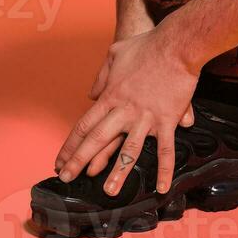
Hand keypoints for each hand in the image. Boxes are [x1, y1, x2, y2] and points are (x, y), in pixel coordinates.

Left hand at [56, 27, 198, 195]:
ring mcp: (145, 117)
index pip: (85, 125)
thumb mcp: (115, 53)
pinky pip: (165, 149)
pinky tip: (161, 187)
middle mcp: (124, 111)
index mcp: (111, 96)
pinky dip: (164, 169)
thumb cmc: (147, 46)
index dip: (71, 145)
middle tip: (67, 178)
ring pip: (128, 151)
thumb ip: (101, 76)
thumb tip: (92, 94)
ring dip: (118, 173)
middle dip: (80, 161)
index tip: (61, 160)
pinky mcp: (167, 120)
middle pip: (98, 140)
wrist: (176, 44)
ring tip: (108, 192)